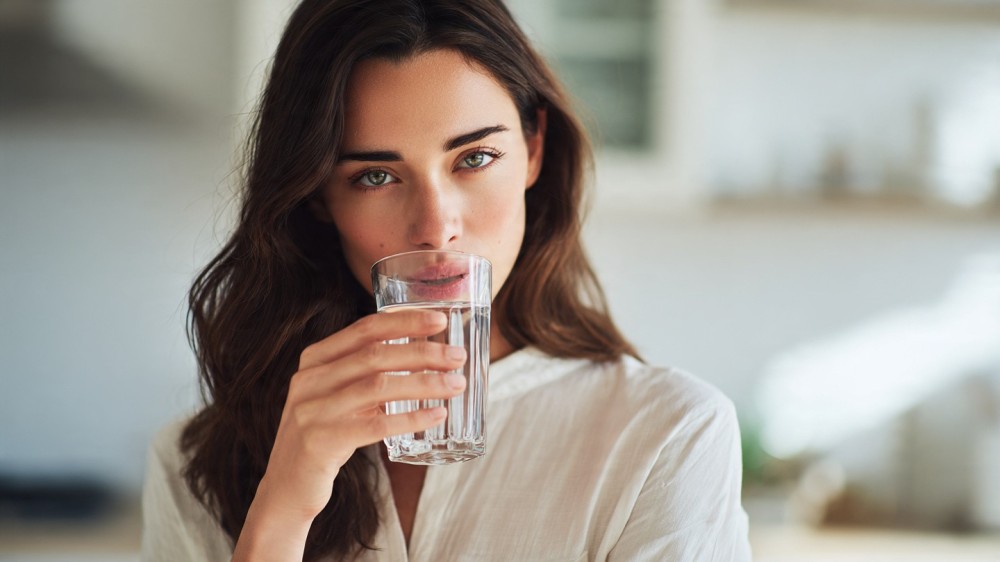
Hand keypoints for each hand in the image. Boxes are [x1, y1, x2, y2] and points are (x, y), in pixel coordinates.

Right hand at [233, 309, 464, 558]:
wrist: (286, 488)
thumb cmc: (324, 436)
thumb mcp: (337, 396)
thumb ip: (365, 375)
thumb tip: (423, 355)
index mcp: (315, 360)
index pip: (365, 329)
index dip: (405, 321)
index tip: (440, 321)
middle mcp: (311, 379)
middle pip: (376, 355)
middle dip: (423, 352)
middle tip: (458, 357)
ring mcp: (312, 410)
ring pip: (379, 387)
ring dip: (424, 383)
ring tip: (455, 385)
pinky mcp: (321, 442)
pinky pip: (376, 425)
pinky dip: (411, 418)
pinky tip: (436, 415)